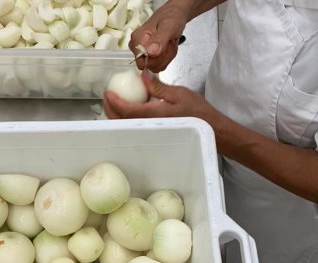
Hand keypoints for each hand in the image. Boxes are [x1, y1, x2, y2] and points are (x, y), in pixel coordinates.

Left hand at [103, 71, 224, 127]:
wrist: (210, 128)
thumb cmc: (197, 111)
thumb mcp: (178, 93)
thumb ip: (158, 87)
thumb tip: (141, 76)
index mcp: (153, 115)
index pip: (127, 110)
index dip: (114, 102)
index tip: (107, 92)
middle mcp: (148, 125)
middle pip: (121, 120)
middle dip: (110, 109)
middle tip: (106, 96)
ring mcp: (151, 130)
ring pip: (126, 124)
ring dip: (116, 114)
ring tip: (112, 102)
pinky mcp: (154, 131)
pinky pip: (134, 125)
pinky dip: (125, 117)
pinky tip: (127, 108)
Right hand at [129, 1, 189, 71]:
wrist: (174, 15)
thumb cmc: (171, 18)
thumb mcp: (168, 26)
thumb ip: (159, 39)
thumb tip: (150, 52)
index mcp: (137, 40)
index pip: (143, 63)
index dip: (157, 58)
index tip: (164, 46)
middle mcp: (136, 47)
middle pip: (150, 66)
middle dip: (164, 57)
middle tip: (169, 43)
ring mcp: (142, 52)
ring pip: (156, 66)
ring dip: (167, 56)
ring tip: (169, 43)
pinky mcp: (148, 56)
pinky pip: (158, 65)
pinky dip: (167, 57)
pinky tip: (168, 47)